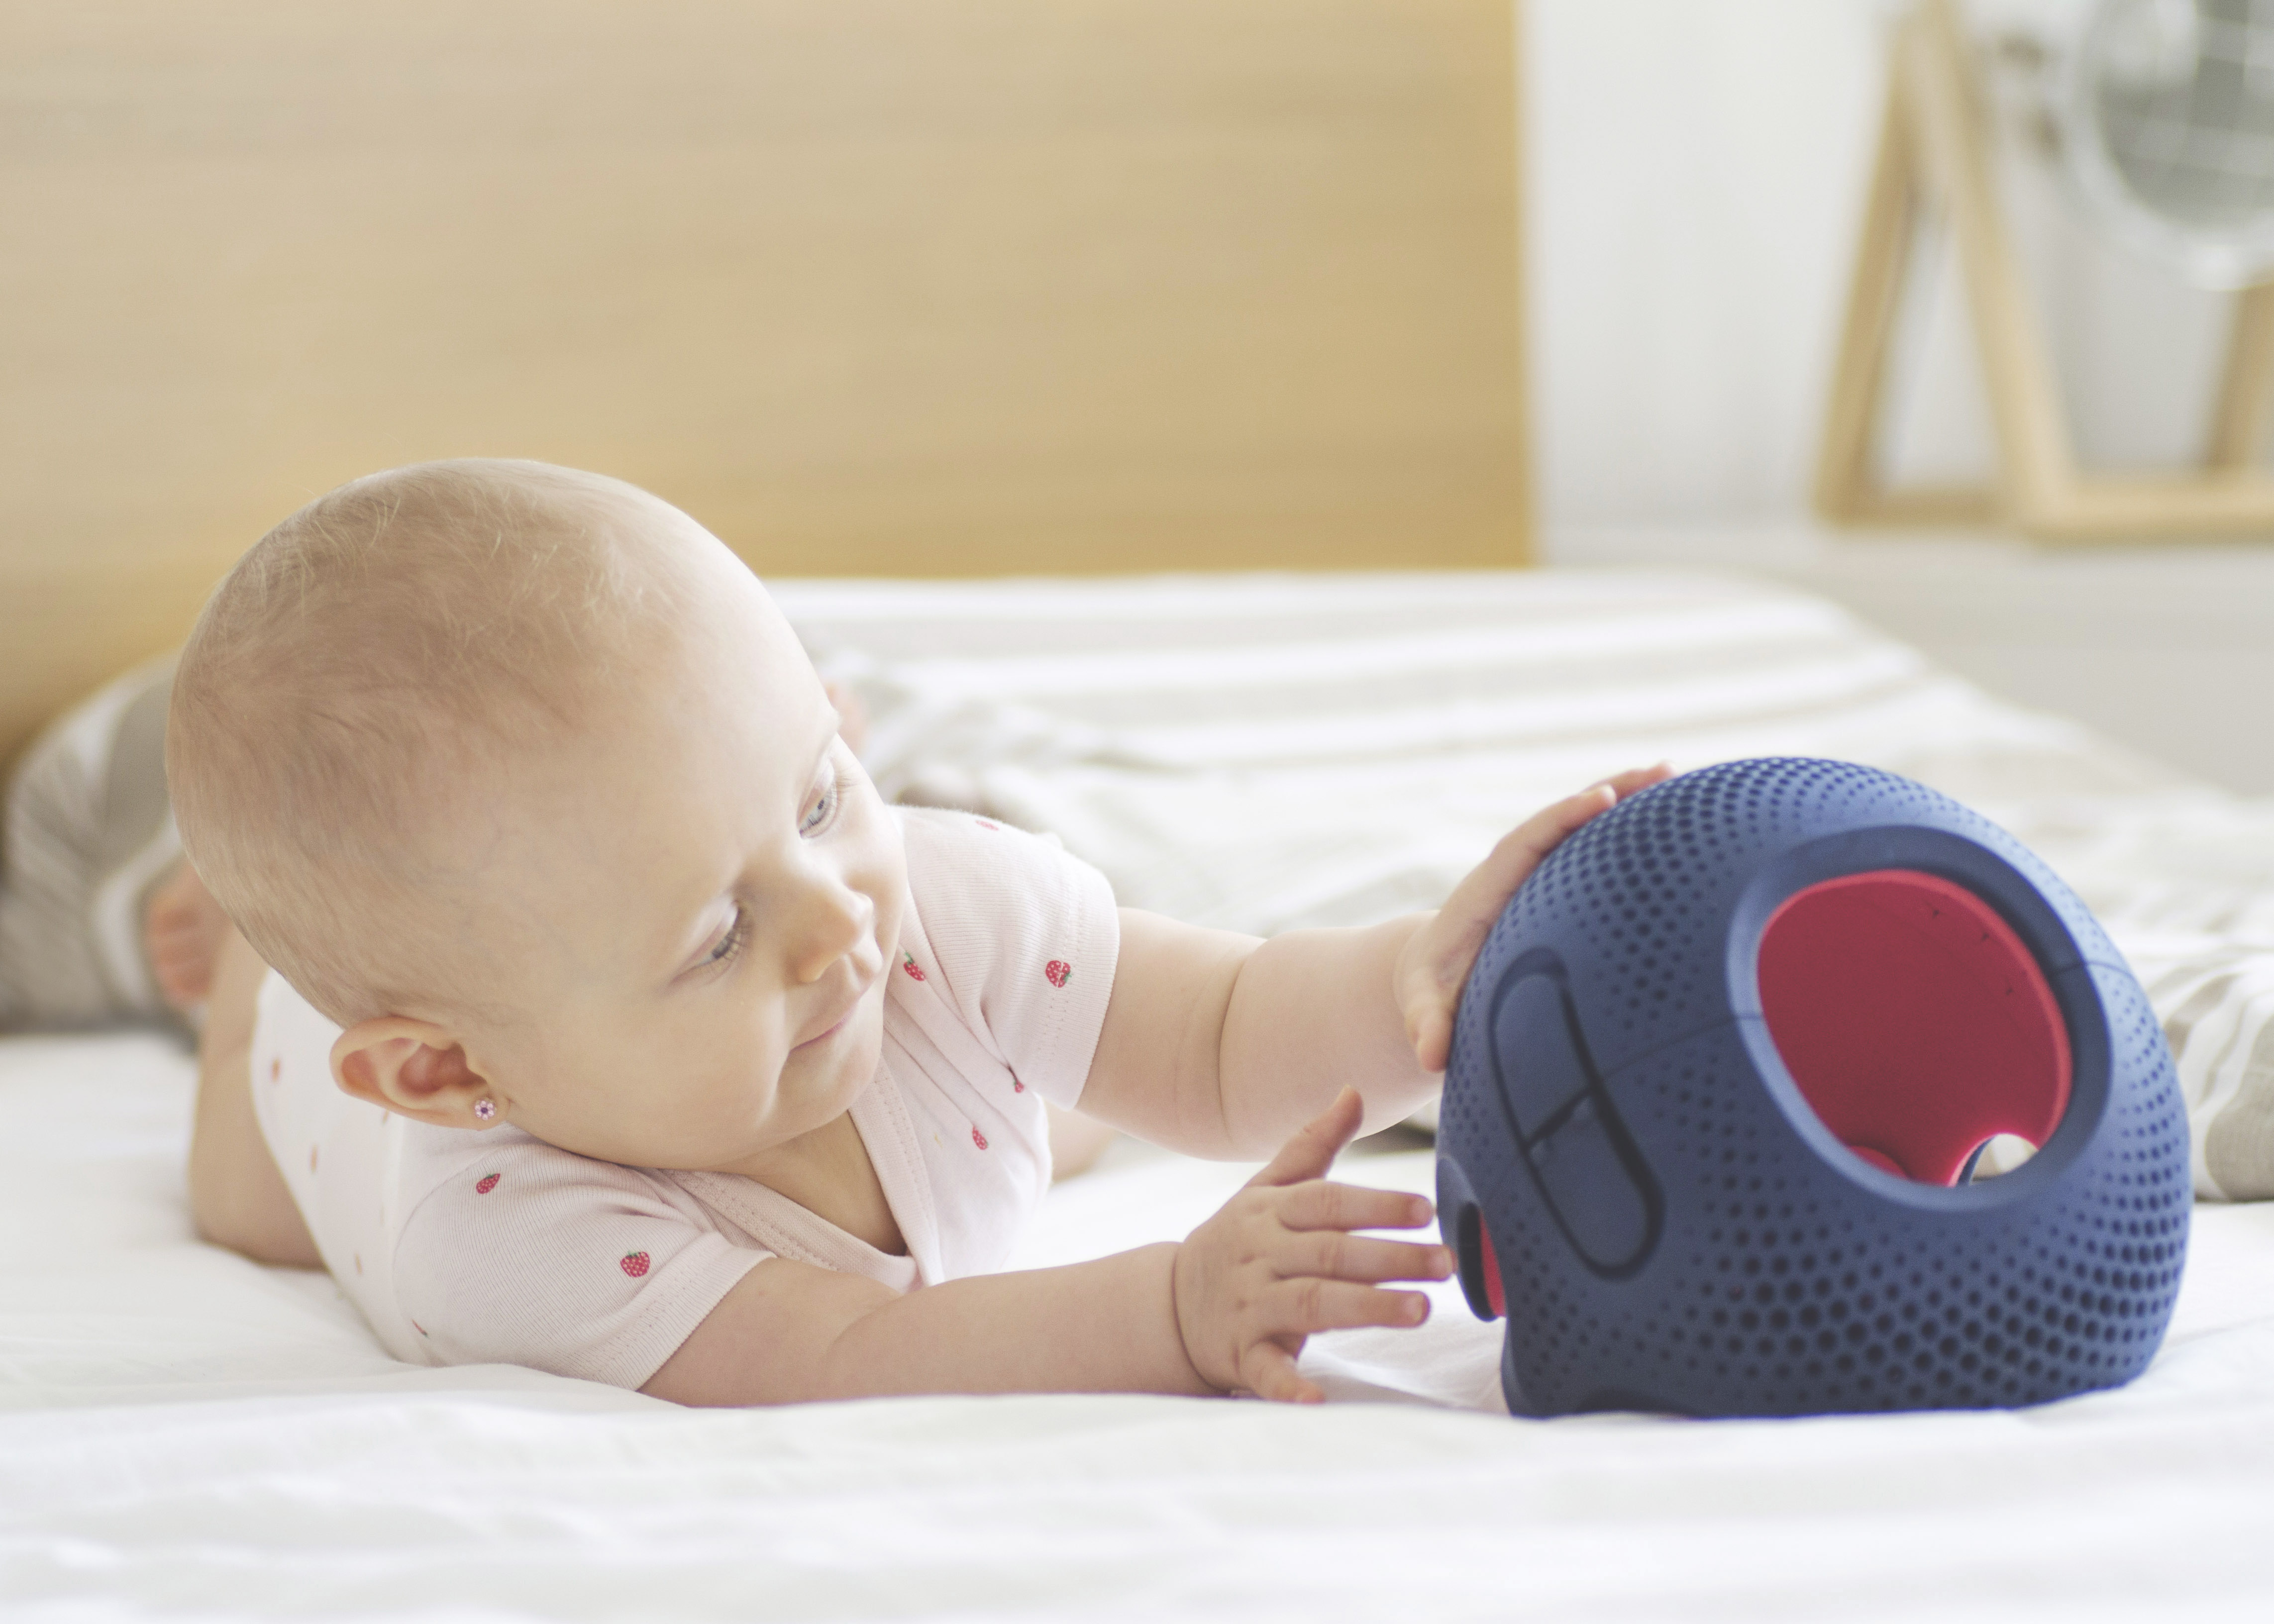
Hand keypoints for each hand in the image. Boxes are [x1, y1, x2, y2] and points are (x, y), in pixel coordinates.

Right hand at [1171, 1088, 1452, 1403]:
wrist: (1169, 1307)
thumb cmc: (1238, 1242)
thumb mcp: (1266, 1189)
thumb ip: (1312, 1143)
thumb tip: (1353, 1090)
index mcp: (1267, 1212)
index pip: (1325, 1203)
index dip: (1375, 1205)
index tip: (1425, 1210)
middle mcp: (1258, 1256)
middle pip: (1328, 1253)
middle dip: (1389, 1258)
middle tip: (1445, 1264)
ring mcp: (1249, 1307)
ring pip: (1309, 1303)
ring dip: (1365, 1307)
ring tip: (1419, 1310)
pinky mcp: (1241, 1354)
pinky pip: (1265, 1371)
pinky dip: (1288, 1385)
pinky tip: (1317, 1398)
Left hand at [1395, 764, 1673, 1073]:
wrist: (1437, 974)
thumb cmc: (1433, 987)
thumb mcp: (1424, 1004)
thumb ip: (1426, 1023)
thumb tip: (1430, 1053)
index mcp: (1490, 887)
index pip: (1528, 840)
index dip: (1564, 816)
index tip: (1602, 799)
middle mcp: (1522, 869)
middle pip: (1569, 818)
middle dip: (1614, 791)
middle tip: (1665, 771)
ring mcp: (1546, 874)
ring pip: (1593, 829)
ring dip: (1634, 803)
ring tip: (1683, 778)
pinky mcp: (1566, 888)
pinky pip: (1603, 855)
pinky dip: (1637, 835)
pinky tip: (1684, 825)